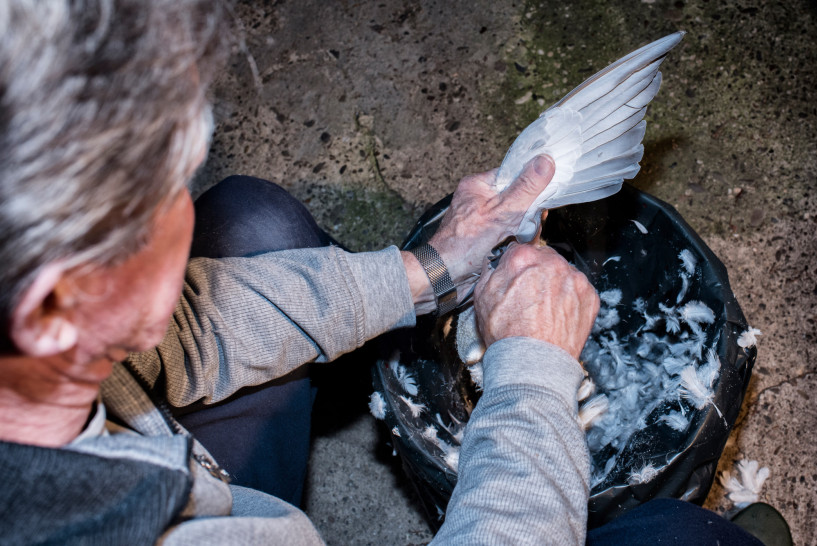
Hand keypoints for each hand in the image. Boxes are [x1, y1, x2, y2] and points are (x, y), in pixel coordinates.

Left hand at [402, 155, 554, 313]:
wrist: (445, 277)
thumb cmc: (463, 244)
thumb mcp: (501, 212)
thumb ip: (525, 188)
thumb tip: (544, 162)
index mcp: (478, 185)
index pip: (514, 175)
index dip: (530, 187)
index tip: (539, 199)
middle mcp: (479, 201)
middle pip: (519, 200)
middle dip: (526, 216)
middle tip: (522, 227)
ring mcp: (483, 221)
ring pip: (517, 220)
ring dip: (522, 233)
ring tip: (513, 242)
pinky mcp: (486, 238)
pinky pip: (510, 236)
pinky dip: (514, 244)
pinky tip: (510, 250)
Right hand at [473, 243, 598, 360]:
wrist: (533, 363)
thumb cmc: (507, 334)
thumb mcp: (482, 297)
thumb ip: (492, 272)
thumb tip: (498, 265)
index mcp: (523, 258)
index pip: (520, 250)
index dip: (517, 266)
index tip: (517, 277)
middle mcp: (552, 263)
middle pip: (545, 258)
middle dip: (538, 273)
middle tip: (531, 296)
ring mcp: (574, 279)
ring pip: (564, 273)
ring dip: (556, 285)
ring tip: (545, 309)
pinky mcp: (589, 296)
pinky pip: (579, 290)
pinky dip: (571, 299)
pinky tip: (558, 315)